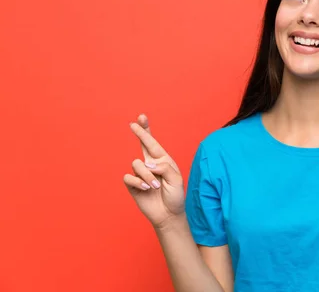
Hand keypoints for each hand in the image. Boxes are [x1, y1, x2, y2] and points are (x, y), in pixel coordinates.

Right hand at [123, 114, 184, 228]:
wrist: (168, 214)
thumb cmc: (175, 195)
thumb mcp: (176, 180)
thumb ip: (164, 167)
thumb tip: (147, 163)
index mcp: (163, 160)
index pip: (153, 143)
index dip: (146, 130)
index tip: (141, 117)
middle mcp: (151, 164)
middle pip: (142, 144)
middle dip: (139, 132)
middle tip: (133, 124)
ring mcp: (140, 174)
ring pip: (137, 164)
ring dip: (147, 176)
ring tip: (156, 186)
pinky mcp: (132, 185)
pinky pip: (129, 177)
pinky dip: (138, 182)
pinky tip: (146, 189)